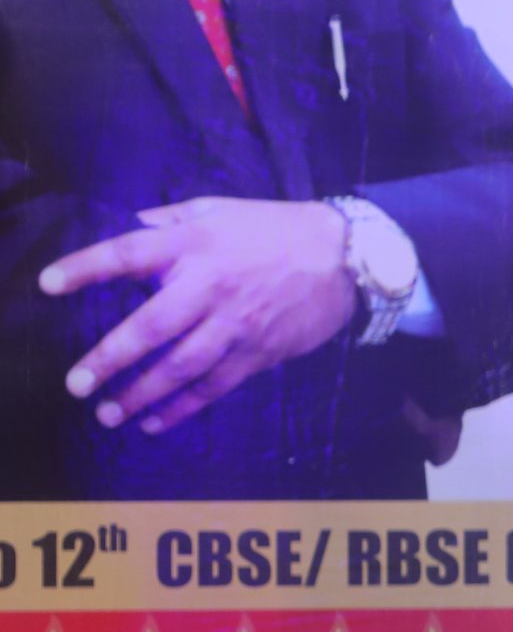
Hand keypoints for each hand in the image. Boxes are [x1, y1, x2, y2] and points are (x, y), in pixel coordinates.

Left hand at [39, 198, 356, 431]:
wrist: (346, 257)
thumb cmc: (277, 228)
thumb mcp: (220, 210)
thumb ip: (172, 220)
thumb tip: (136, 228)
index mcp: (195, 244)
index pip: (129, 254)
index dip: (86, 268)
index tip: (48, 285)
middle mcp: (212, 286)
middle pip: (151, 326)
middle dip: (110, 358)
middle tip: (77, 384)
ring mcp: (237, 324)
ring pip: (182, 366)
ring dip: (142, 393)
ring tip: (108, 413)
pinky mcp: (260, 351)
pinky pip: (216, 385)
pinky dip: (184, 406)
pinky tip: (155, 421)